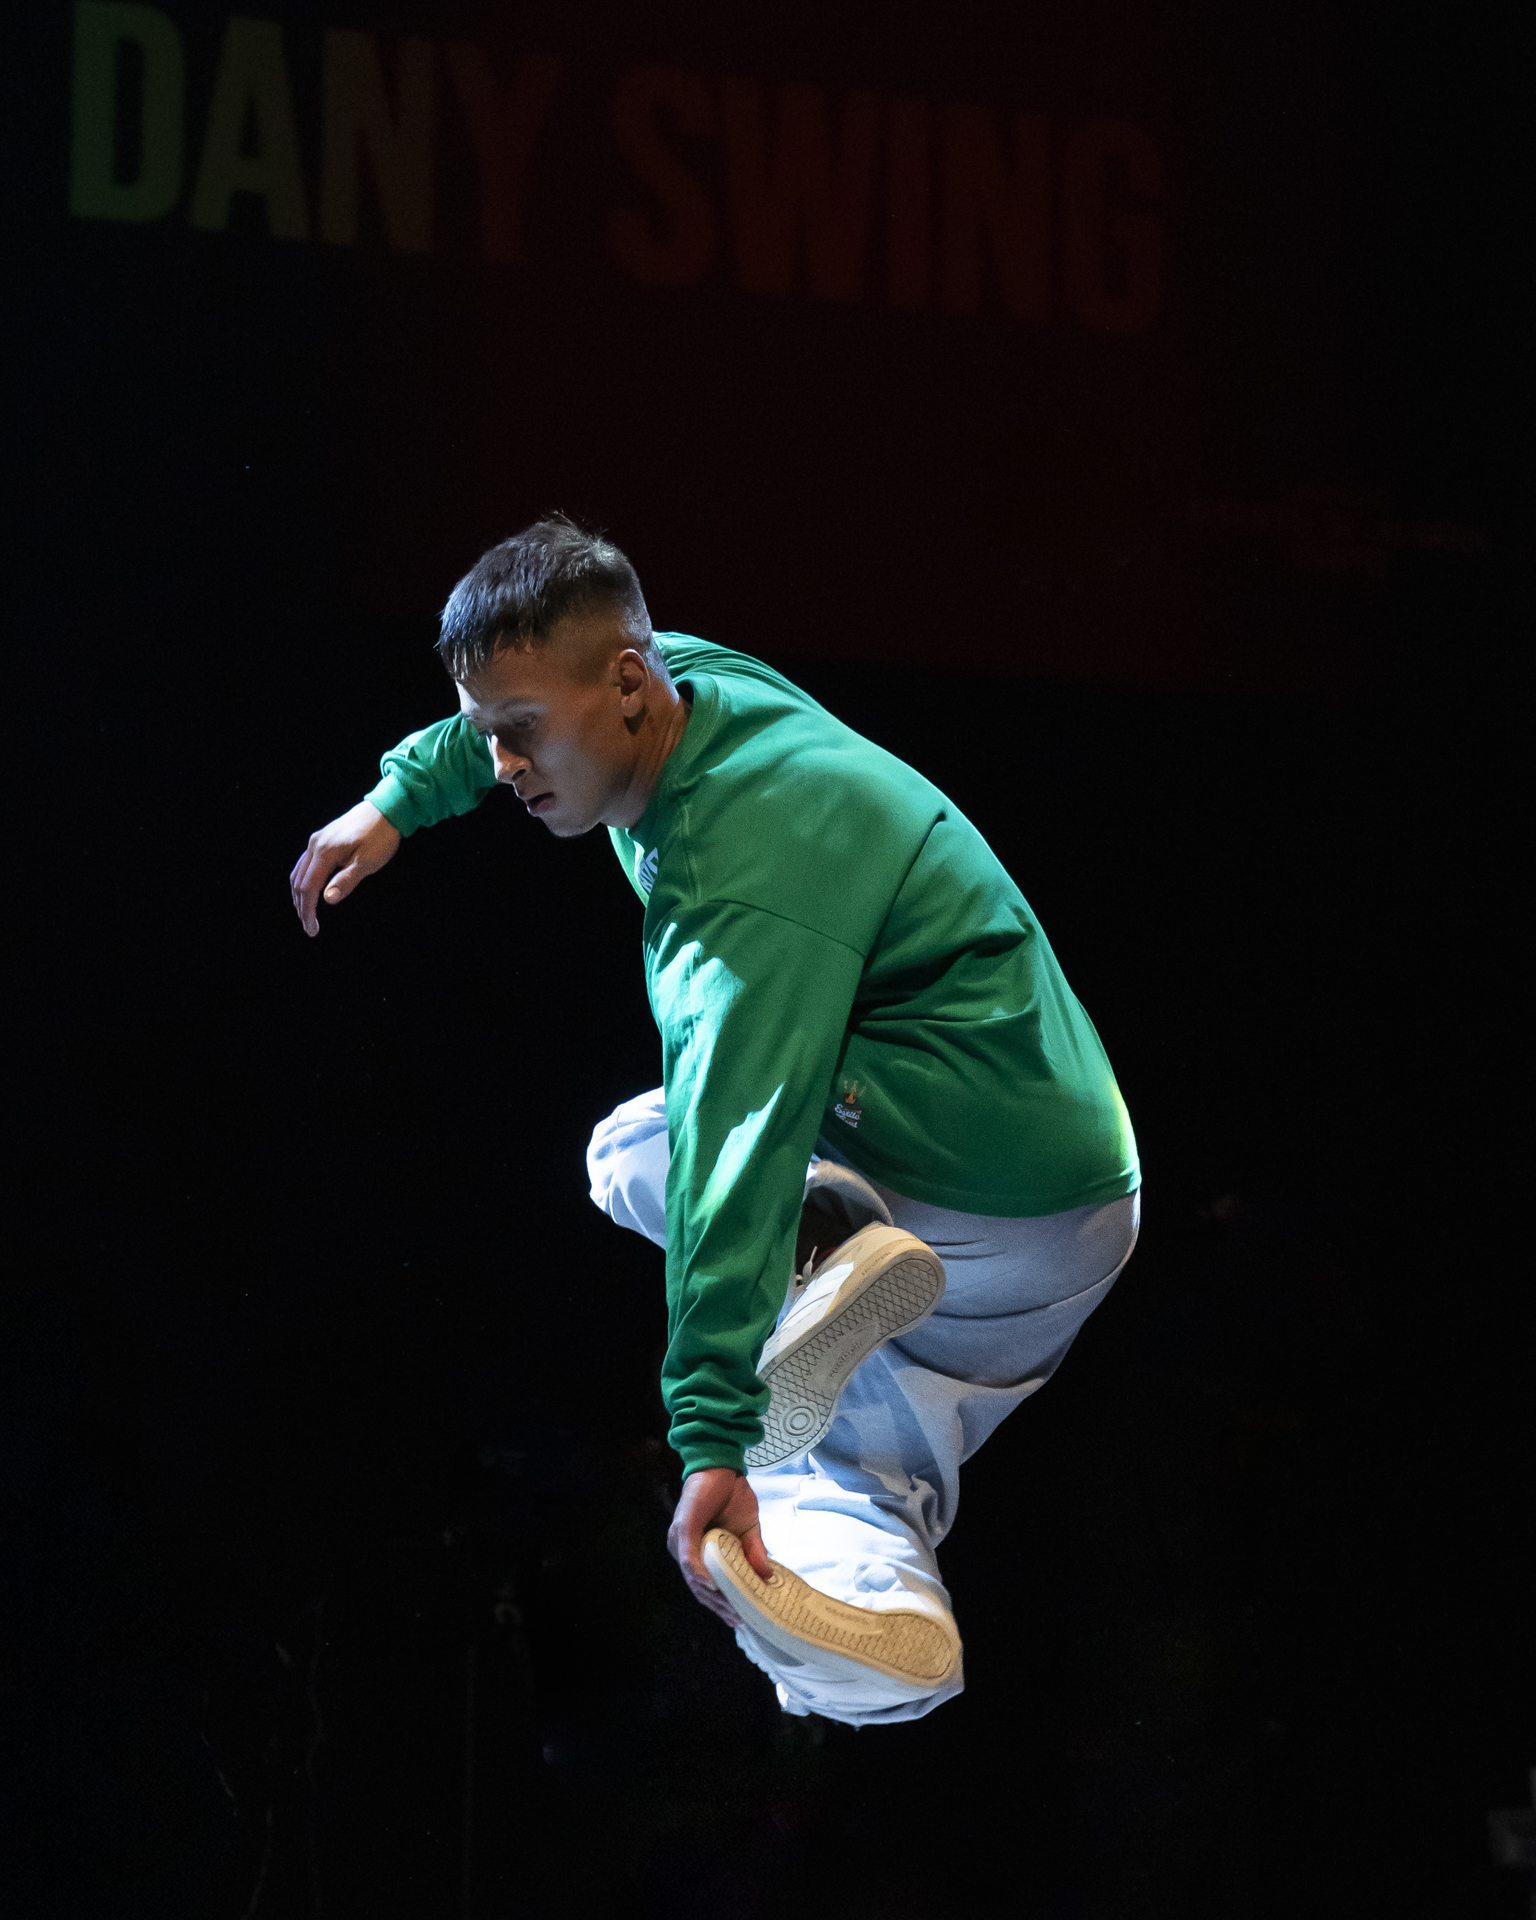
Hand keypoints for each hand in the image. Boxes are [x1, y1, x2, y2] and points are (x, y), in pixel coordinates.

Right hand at [290, 800, 400, 935]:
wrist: (386, 809)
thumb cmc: (380, 836)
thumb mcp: (367, 862)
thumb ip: (346, 881)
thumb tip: (327, 900)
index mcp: (324, 852)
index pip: (308, 887)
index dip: (308, 910)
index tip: (312, 929)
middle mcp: (315, 845)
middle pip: (299, 881)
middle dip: (302, 906)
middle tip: (309, 927)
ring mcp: (317, 840)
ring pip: (299, 872)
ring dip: (300, 894)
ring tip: (305, 913)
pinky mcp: (322, 838)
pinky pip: (305, 863)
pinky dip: (304, 880)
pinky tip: (309, 890)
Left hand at [666, 1467, 771, 1625]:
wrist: (723, 1465)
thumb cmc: (731, 1495)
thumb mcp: (749, 1529)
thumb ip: (754, 1552)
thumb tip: (767, 1578)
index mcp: (696, 1551)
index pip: (704, 1585)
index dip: (720, 1604)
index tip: (738, 1619)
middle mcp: (683, 1549)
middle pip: (697, 1587)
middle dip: (718, 1606)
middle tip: (737, 1620)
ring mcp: (680, 1540)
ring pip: (691, 1576)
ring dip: (710, 1596)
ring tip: (730, 1609)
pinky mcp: (683, 1528)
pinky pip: (688, 1557)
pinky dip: (700, 1574)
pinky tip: (713, 1587)